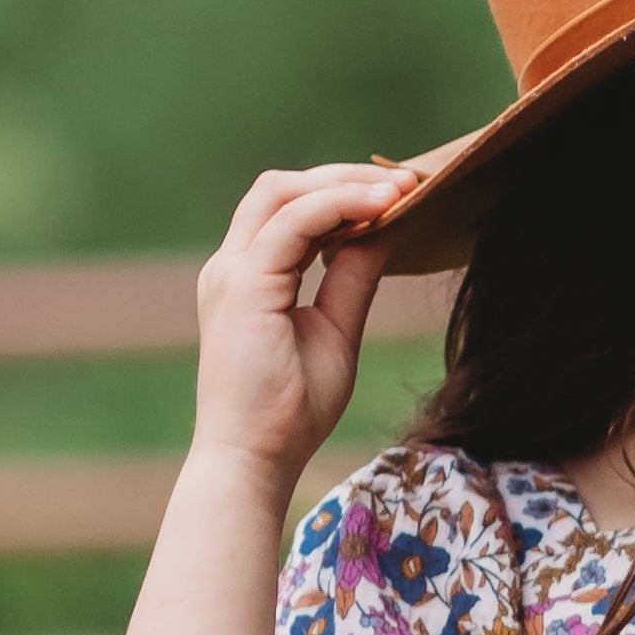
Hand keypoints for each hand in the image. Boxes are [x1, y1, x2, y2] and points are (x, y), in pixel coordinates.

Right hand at [192, 161, 401, 491]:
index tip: (396, 194)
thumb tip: (385, 231)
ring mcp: (231, 272)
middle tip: (404, 181)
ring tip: (399, 189)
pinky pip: (293, 224)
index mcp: (248, 276)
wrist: (255, 458)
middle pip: (280, 188)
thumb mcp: (336, 331)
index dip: (341, 193)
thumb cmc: (290, 410)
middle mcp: (230, 266)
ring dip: (345, 184)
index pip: (288, 210)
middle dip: (343, 175)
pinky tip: (380, 207)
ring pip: (282, 193)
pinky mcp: (243, 286)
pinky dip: (338, 206)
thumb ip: (353, 278)